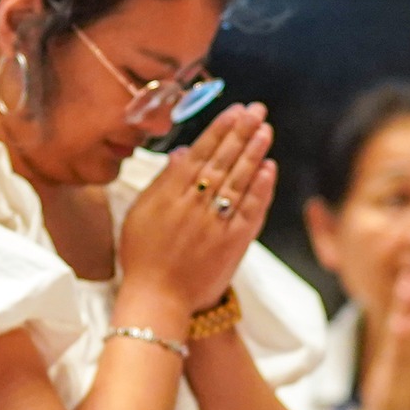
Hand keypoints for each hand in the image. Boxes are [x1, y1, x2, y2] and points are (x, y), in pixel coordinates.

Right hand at [118, 103, 276, 314]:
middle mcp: (195, 204)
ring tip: (265, 130)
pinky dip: (261, 188)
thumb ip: (162, 181)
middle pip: (223, 161)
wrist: (158, 299)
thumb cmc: (142, 256)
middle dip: (241, 133)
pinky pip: (250, 210)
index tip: (234, 111)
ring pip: (239, 180)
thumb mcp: (140, 214)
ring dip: (254, 153)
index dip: (219, 130)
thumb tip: (181, 153)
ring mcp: (216, 223)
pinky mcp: (233, 242)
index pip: (201, 153)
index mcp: (170, 194)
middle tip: (257, 110)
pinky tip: (269, 168)